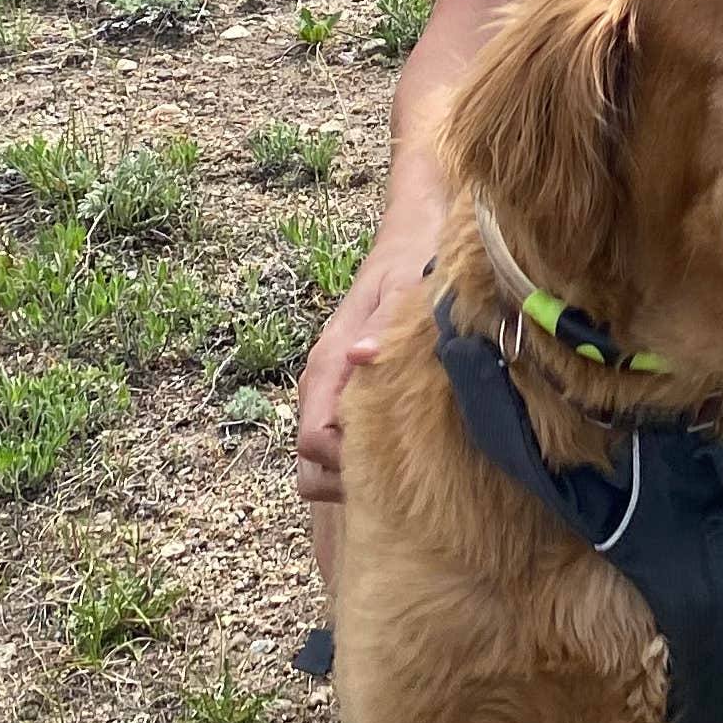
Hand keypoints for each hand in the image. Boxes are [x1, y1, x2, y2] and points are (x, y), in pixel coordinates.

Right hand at [295, 236, 424, 506]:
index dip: (346, 464)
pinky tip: (406, 445)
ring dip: (355, 472)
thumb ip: (383, 326)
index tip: (390, 461)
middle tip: (402, 472)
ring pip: (321, 463)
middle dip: (348, 479)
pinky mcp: (347, 396)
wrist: (408, 242)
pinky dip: (363, 458)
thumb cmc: (410, 266)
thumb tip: (363, 357)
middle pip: (312, 466)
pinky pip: (340, 445)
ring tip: (405, 462)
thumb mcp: (405, 288)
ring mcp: (331, 393)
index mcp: (329, 365)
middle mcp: (322, 385)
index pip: (315, 443)